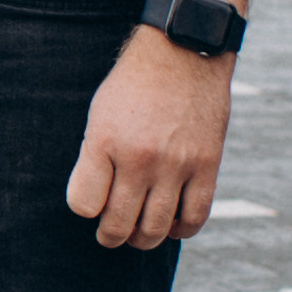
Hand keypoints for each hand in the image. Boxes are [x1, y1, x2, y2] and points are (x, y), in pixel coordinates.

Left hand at [66, 28, 233, 249]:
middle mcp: (139, 156)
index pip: (84, 205)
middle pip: (118, 224)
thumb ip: (95, 158)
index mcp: (105, 141)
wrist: (183, 51)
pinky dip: (181, 230)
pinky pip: (195, 216)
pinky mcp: (208, 164)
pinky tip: (172, 225)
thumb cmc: (135, 84)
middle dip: (110, 236)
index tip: (91, 205)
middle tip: (110, 234)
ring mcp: (176, 163)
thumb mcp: (100, 113)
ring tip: (138, 234)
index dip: (85, 211)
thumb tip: (96, 205)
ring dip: (142, 240)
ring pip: (155, 228)